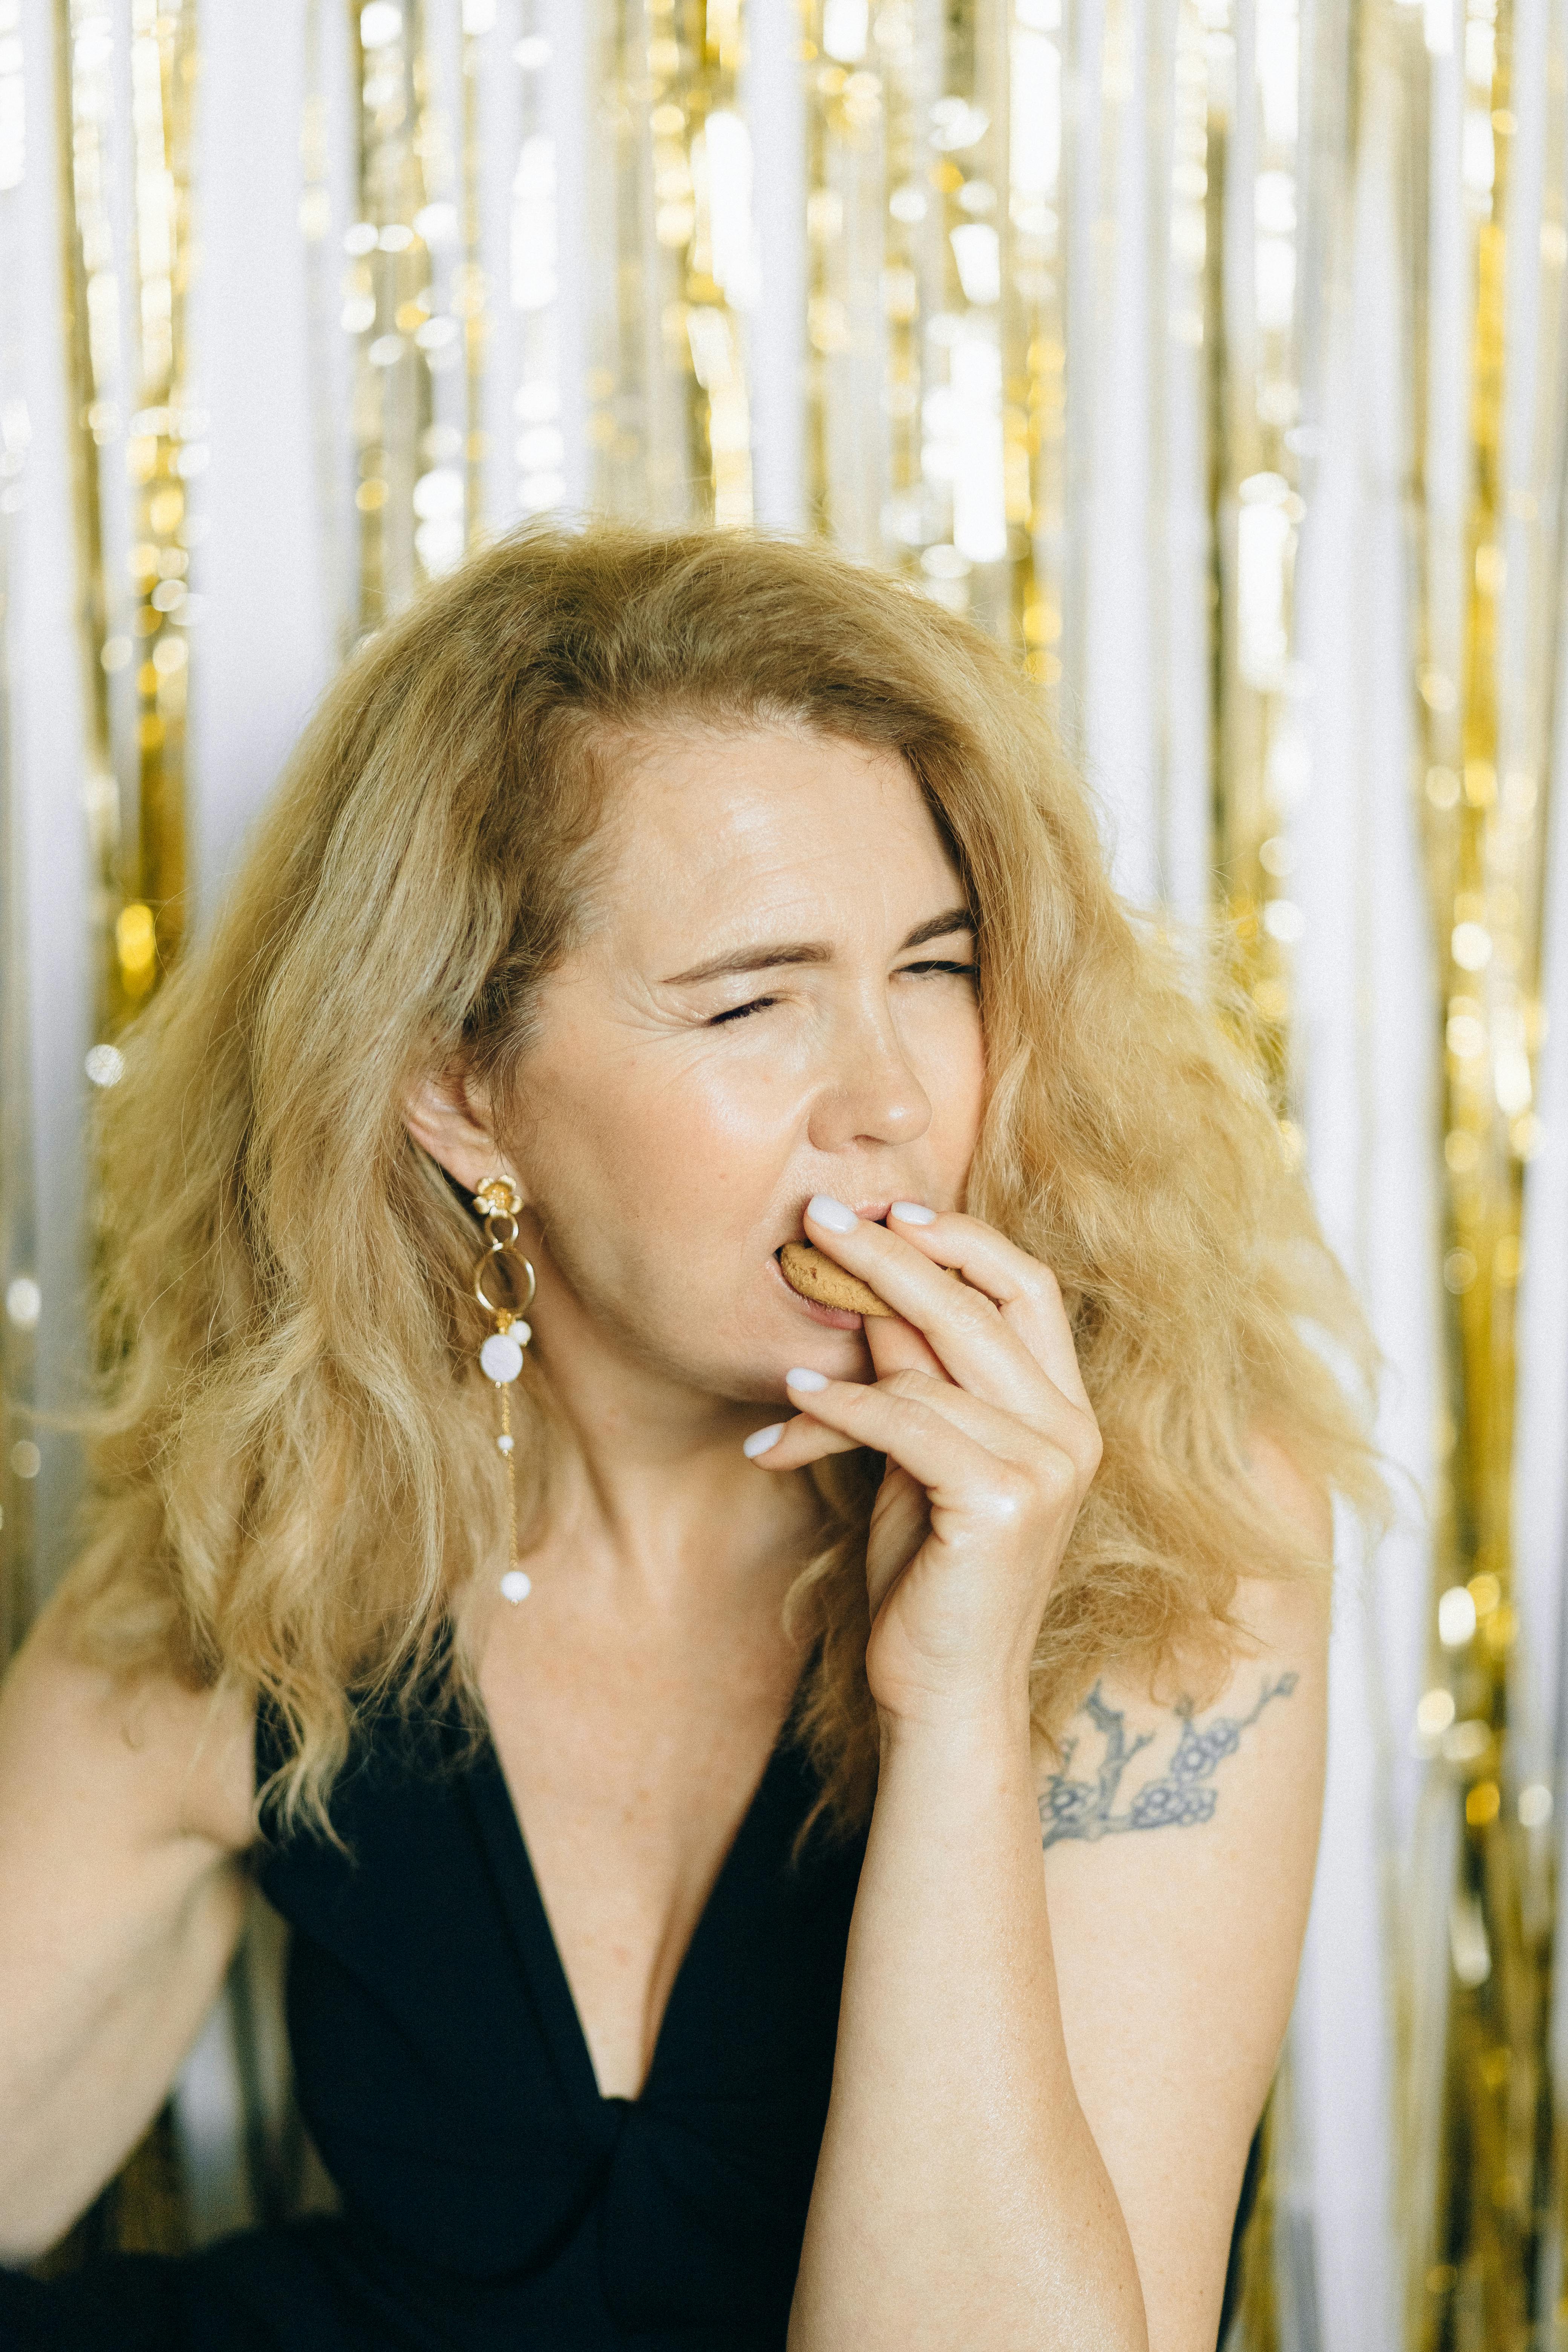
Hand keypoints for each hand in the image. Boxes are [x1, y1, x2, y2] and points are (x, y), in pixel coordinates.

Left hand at [750, 1197, 1101, 1730]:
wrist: (943, 1691)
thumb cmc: (927, 1574)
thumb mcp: (919, 1456)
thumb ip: (914, 1375)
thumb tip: (871, 1285)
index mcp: (1066, 1411)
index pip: (1027, 1287)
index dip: (960, 1240)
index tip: (888, 1210)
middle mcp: (1071, 1431)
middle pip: (979, 1305)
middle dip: (892, 1254)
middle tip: (817, 1218)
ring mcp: (1047, 1467)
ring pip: (928, 1368)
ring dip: (840, 1353)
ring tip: (778, 1359)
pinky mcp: (1003, 1502)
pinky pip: (904, 1423)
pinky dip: (839, 1407)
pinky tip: (788, 1407)